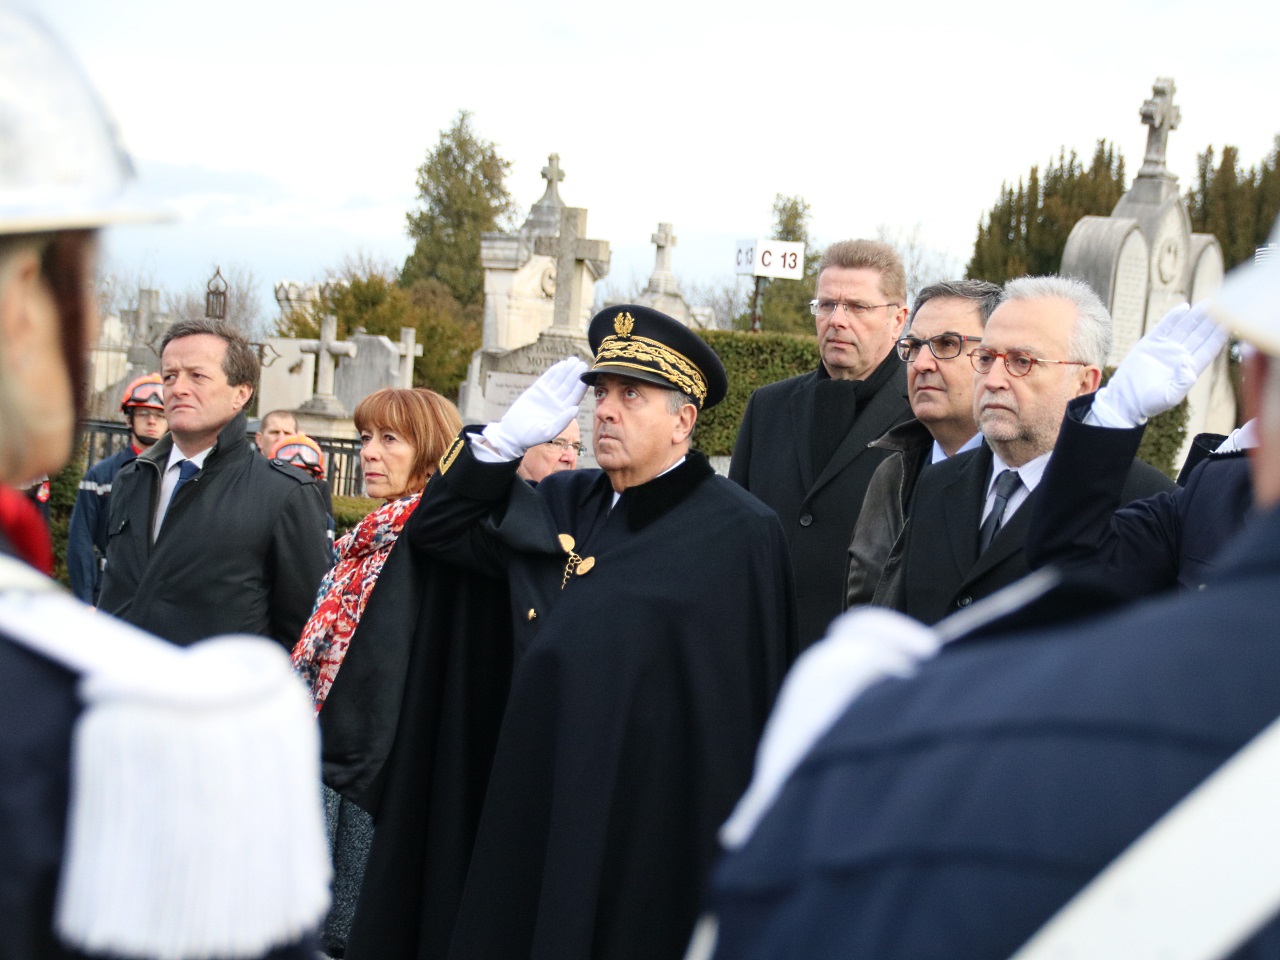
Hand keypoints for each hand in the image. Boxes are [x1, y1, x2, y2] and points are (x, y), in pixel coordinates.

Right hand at [481, 357, 588, 458]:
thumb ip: (562, 421)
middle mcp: (557, 402)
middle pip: (569, 386)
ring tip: (573, 360)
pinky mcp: (536, 391)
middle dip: (575, 375)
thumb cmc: (531, 436)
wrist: (513, 433)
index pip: (575, 396)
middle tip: (581, 363)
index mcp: (563, 412)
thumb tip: (576, 408)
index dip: (580, 385)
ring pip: (559, 380)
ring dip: (566, 370)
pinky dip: (554, 372)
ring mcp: (547, 396)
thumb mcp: (549, 431)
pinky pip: (547, 379)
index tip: (586, 375)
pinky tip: (561, 365)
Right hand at [1091, 302, 1228, 427]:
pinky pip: (1164, 327)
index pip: (1209, 348)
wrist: (1125, 400)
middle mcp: (1180, 355)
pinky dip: (1173, 317)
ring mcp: (1166, 348)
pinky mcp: (1150, 344)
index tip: (1232, 322)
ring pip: (1185, 327)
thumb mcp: (1169, 397)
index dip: (1219, 336)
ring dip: (1197, 315)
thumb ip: (1182, 383)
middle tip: (1225, 304)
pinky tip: (1184, 307)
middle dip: (1212, 321)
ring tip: (1209, 302)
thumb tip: (1187, 362)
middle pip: (1200, 334)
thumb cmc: (1149, 403)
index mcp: (1190, 369)